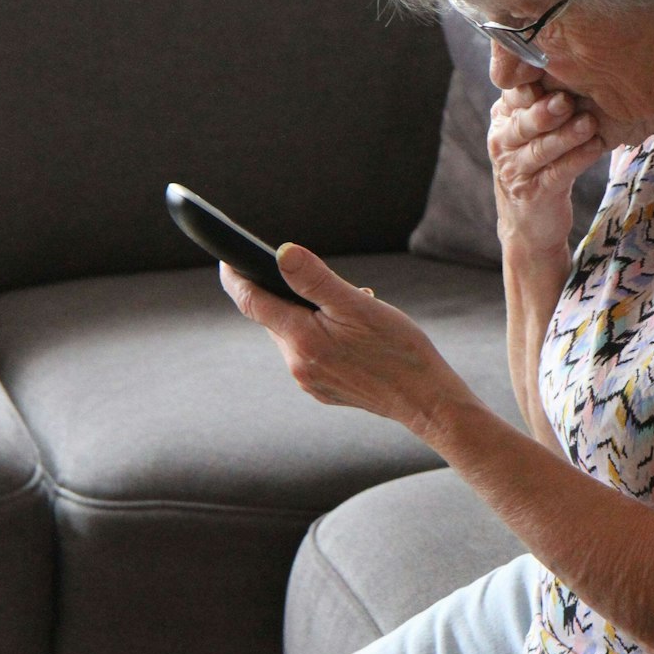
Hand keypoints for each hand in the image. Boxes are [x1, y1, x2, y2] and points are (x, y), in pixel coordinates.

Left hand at [219, 244, 472, 431]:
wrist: (426, 399)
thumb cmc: (398, 350)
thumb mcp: (358, 306)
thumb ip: (315, 279)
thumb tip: (280, 253)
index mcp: (301, 339)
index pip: (251, 301)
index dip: (236, 276)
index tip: (228, 256)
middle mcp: (297, 363)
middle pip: (274, 317)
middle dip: (292, 294)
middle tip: (331, 285)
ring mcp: (309, 380)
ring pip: (293, 334)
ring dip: (310, 316)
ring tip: (352, 312)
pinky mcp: (322, 390)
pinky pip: (309, 353)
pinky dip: (322, 336)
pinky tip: (354, 337)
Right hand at [487, 83, 607, 256]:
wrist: (530, 222)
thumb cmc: (539, 164)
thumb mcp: (534, 129)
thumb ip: (543, 100)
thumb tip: (575, 63)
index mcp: (503, 119)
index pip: (514, 96)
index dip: (533, 85)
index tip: (554, 72)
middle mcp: (502, 142)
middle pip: (523, 123)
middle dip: (545, 110)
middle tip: (567, 99)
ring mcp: (515, 170)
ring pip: (540, 149)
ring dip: (565, 136)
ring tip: (588, 124)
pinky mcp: (534, 194)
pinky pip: (557, 174)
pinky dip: (576, 160)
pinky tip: (595, 149)